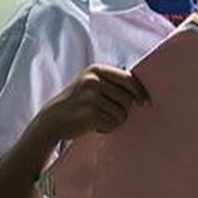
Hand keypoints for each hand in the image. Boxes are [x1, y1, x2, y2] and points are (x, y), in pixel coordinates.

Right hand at [30, 64, 148, 142]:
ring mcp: (90, 97)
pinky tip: (95, 126)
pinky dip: (107, 128)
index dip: (141, 92)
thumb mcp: (92, 85)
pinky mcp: (89, 114)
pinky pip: (113, 124)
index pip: (129, 79)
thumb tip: (144, 92)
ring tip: (98, 119)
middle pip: (128, 99)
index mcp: (96, 70)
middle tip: (107, 113)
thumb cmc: (79, 103)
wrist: (51, 120)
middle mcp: (93, 81)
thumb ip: (114, 83)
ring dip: (115, 120)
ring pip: (122, 113)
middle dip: (123, 110)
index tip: (146, 103)